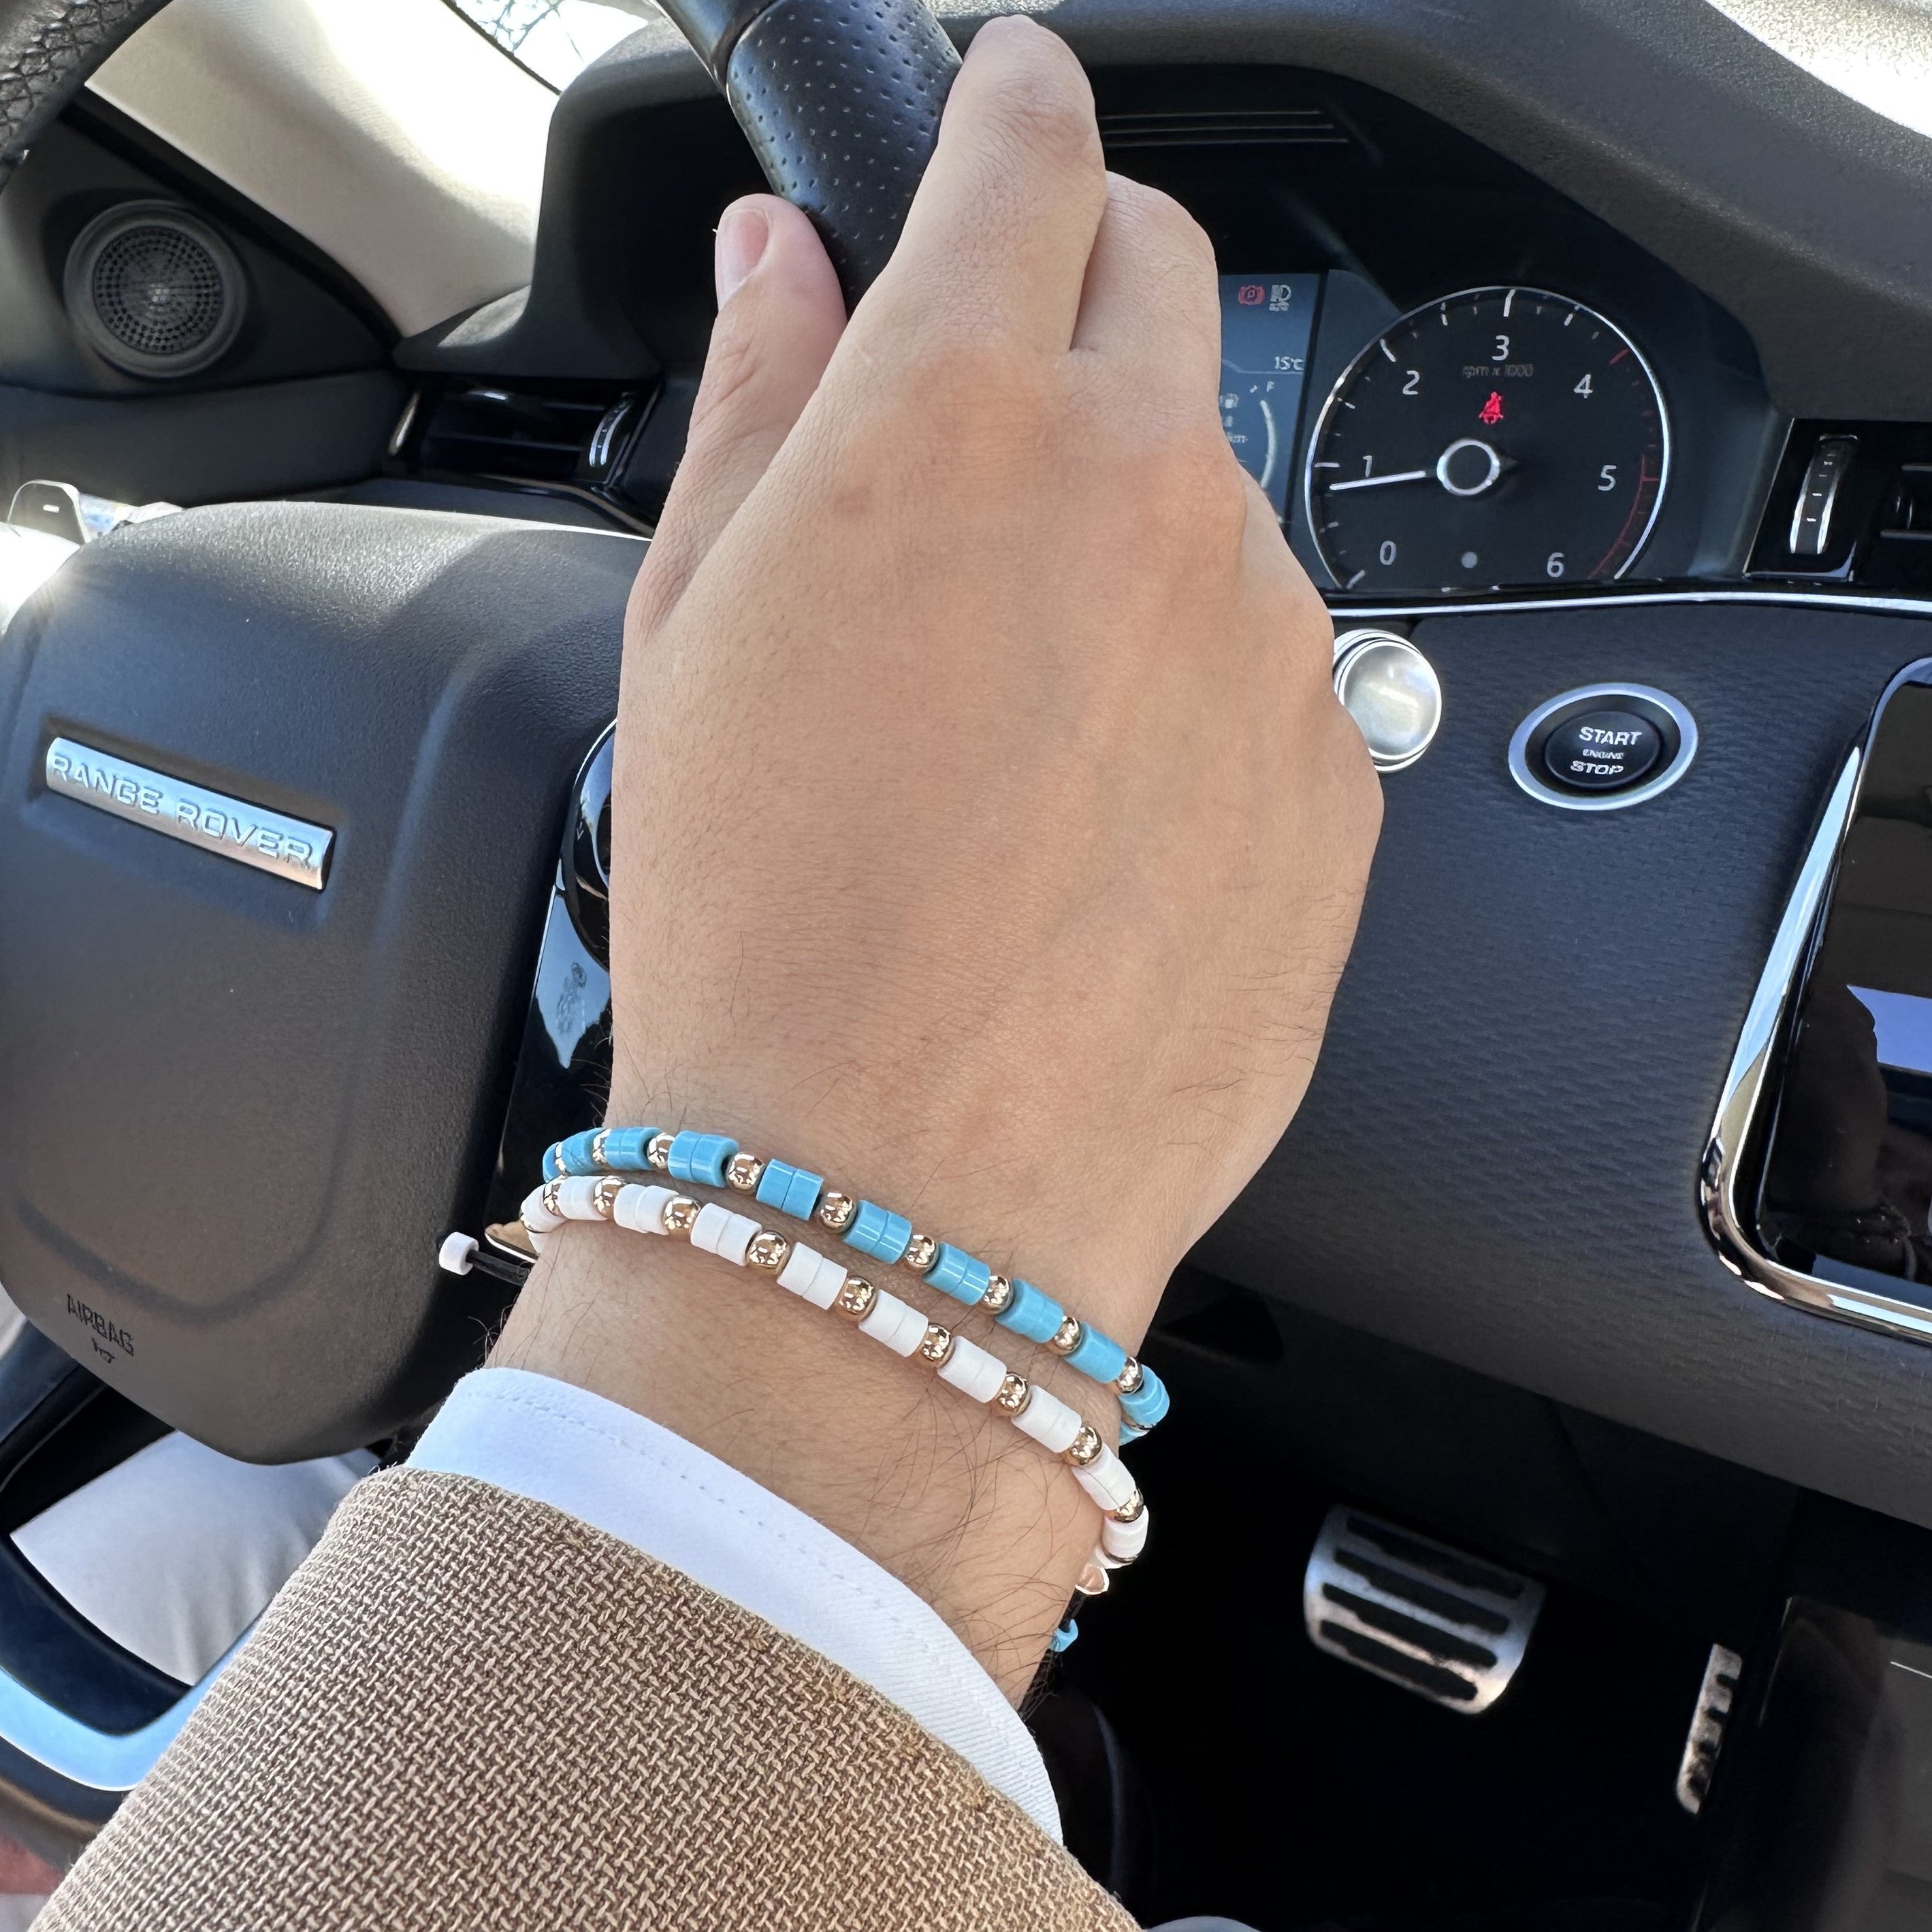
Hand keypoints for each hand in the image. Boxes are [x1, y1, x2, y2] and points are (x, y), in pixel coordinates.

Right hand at [496, 16, 1379, 1694]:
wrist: (895, 1192)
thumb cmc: (767, 933)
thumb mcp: (692, 634)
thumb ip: (758, 399)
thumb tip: (785, 263)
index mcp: (963, 417)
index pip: (1032, 151)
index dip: (1017, 101)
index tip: (1014, 97)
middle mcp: (1152, 492)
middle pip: (1164, 278)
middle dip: (1088, 284)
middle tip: (1004, 390)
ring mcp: (1275, 637)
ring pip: (1222, 497)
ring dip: (1137, 531)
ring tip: (1016, 706)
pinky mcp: (1341, 776)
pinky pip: (1281, 667)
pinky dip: (1202, 685)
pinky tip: (1100, 808)